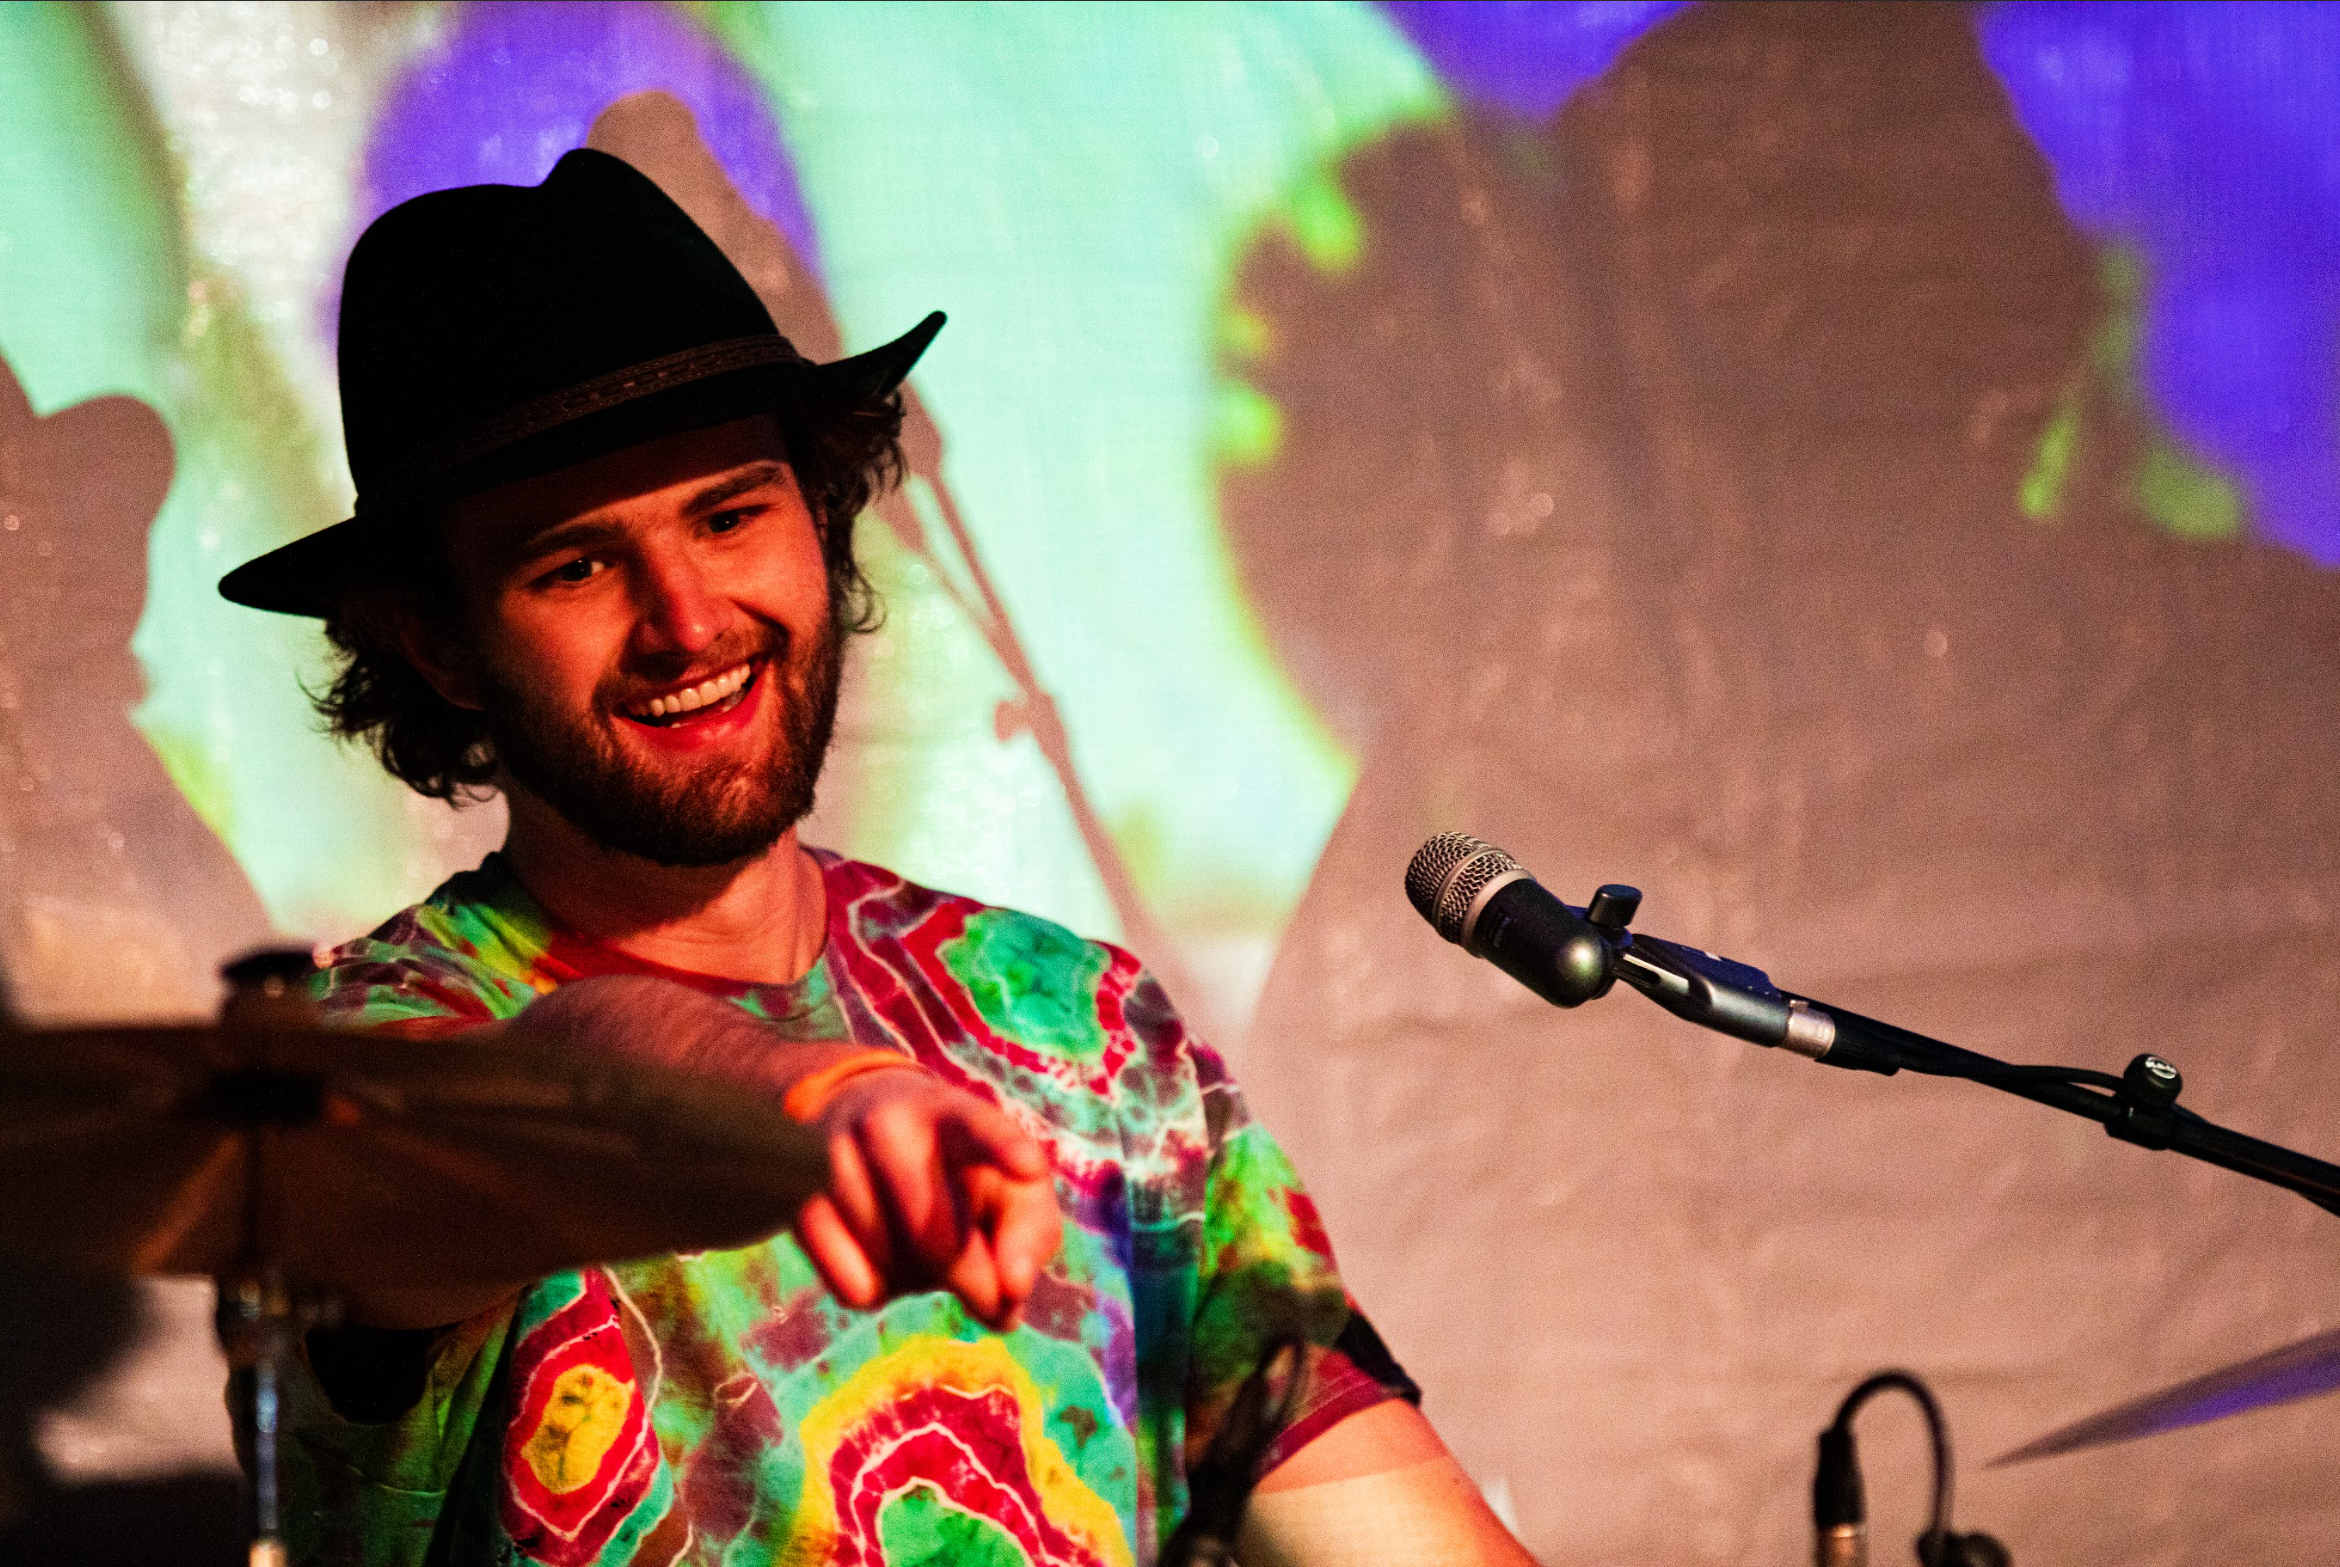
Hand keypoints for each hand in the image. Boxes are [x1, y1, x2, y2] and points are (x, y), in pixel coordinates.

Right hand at [791, 1067, 1062, 1329]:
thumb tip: (1009, 1302)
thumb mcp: (1006, 1186)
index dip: (1004, 1149)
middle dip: (973, 1280)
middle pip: (939, 1237)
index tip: (1027, 1168)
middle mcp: (891, 1125)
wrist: (859, 1126)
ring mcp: (836, 1159)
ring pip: (894, 1268)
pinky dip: (877, 1292)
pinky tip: (879, 1257)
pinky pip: (853, 1287)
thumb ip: (1029, 1238)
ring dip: (919, 1282)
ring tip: (919, 1245)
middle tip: (990, 1300)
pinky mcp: (800, 1203)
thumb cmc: (958, 1171)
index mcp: (955, 1115)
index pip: (981, 1129)